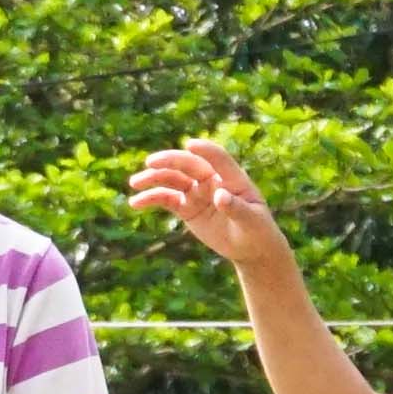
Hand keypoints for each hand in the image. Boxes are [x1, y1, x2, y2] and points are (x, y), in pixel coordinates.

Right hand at [126, 137, 292, 275]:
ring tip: (135, 183)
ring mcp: (198, 193)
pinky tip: (136, 203)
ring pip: (173, 180)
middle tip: (151, 163)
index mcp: (232, 179)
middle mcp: (212, 181)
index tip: (190, 145)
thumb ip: (236, 208)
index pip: (218, 158)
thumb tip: (220, 196)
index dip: (205, 151)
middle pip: (189, 165)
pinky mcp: (187, 207)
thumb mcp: (252, 221)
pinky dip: (151, 199)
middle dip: (170, 162)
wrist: (250, 247)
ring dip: (154, 178)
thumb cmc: (257, 231)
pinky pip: (166, 199)